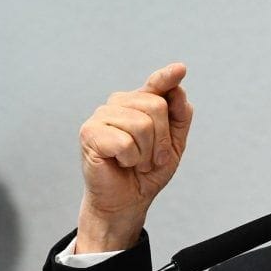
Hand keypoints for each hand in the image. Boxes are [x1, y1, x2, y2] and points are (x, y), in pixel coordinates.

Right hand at [76, 63, 193, 251]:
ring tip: (135, 162)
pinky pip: (125, 142)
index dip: (167, 77)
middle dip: (162, 140)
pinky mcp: (89, 132)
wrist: (126, 201)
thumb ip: (178, 117)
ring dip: (146, 154)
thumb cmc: (147, 172)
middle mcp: (119, 103)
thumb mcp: (173, 146)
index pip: (156, 85)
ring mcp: (102, 116)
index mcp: (139, 103)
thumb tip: (178, 89)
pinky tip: (121, 163)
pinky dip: (130, 159)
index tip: (180, 70)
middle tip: (152, 159)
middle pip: (156, 106)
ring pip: (142, 124)